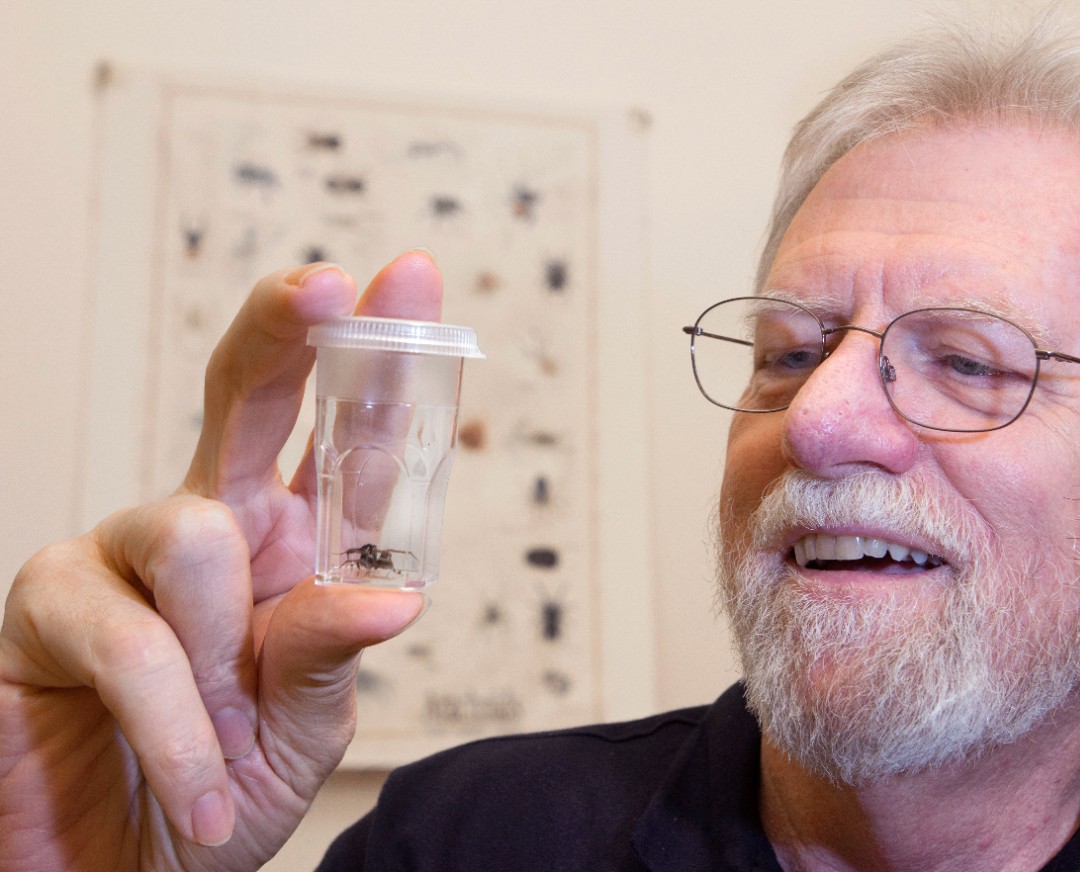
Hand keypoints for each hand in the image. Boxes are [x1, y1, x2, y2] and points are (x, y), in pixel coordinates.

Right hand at [0, 251, 441, 870]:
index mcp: (289, 550)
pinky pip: (130, 636)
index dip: (378, 361)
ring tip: (227, 737)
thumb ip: (332, 650)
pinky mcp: (47, 606)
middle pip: (243, 393)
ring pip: (194, 530)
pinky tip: (197, 782)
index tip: (412, 276)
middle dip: (286, 332)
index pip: (341, 440)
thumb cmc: (222, 794)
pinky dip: (179, 726)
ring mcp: (120, 558)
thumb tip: (395, 596)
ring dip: (226, 656)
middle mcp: (209, 531)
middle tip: (327, 287)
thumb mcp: (304, 729)